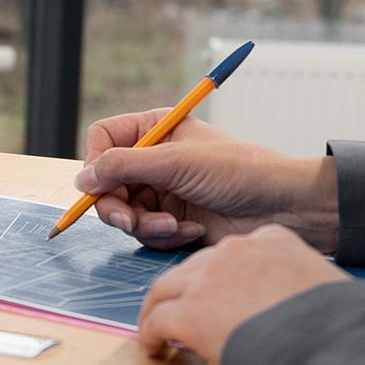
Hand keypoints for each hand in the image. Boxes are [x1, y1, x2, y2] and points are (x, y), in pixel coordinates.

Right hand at [75, 111, 338, 252]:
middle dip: (117, 206)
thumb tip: (82, 179)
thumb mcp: (176, 162)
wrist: (282, 207)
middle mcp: (154, 159)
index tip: (100, 184)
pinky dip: (164, 235)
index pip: (103, 140)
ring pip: (123, 213)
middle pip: (106, 183)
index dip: (96, 163)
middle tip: (129, 220)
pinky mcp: (173, 220)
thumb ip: (124, 167)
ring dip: (144, 225)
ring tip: (173, 226)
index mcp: (156, 129)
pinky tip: (192, 231)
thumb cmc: (238, 171)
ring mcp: (162, 191)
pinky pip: (147, 233)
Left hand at [138, 224, 351, 360]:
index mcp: (274, 240)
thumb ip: (298, 288)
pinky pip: (158, 320)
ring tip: (159, 330)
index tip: (219, 296)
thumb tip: (296, 314)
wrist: (333, 343)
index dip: (220, 278)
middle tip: (177, 313)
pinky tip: (155, 349)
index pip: (233, 253)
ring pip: (166, 287)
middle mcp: (238, 250)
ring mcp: (211, 276)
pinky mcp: (192, 310)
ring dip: (160, 308)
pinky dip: (151, 334)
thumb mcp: (324, 288)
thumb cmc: (341, 325)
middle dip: (183, 290)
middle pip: (193, 266)